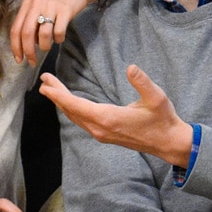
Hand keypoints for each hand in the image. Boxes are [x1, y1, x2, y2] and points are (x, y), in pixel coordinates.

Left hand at [10, 0, 143, 65]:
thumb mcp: (38, 5)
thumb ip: (30, 22)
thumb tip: (26, 45)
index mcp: (27, 4)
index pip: (16, 29)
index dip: (16, 47)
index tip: (19, 59)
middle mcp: (37, 4)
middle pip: (27, 34)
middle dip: (28, 51)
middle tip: (32, 62)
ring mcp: (51, 7)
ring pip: (43, 35)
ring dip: (44, 47)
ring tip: (47, 47)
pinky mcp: (65, 10)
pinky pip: (59, 32)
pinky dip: (58, 40)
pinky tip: (59, 38)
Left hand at [39, 64, 193, 166]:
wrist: (168, 143)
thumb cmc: (163, 119)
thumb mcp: (157, 98)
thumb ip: (143, 82)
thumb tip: (131, 68)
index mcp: (109, 118)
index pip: (76, 105)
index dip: (59, 94)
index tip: (46, 84)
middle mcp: (100, 128)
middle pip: (71, 110)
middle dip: (56, 95)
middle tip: (43, 81)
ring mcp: (102, 134)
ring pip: (75, 117)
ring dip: (62, 103)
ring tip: (50, 89)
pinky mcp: (105, 135)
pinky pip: (81, 121)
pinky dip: (71, 110)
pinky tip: (69, 103)